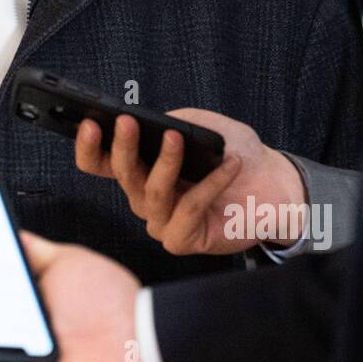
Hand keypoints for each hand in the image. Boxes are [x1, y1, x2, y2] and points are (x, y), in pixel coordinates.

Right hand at [73, 109, 306, 254]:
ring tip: (178, 138)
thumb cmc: (233, 152)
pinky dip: (209, 184)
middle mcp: (143, 197)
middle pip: (122, 175)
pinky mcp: (182, 240)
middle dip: (123, 147)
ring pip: (152, 192)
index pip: (100, 163)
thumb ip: (171, 122)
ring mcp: (161, 221)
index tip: (91, 124)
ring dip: (166, 162)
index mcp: (140, 170)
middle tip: (128, 122)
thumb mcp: (200, 125)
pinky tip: (228, 164)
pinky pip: (187, 210)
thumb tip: (153, 126)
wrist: (273, 181)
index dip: (89, 146)